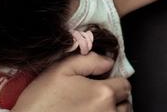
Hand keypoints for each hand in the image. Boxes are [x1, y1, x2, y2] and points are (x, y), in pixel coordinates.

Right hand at [13, 53, 131, 111]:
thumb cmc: (41, 101)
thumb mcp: (60, 70)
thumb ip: (88, 60)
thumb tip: (107, 61)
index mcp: (103, 93)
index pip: (125, 84)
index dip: (113, 79)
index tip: (102, 81)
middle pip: (125, 104)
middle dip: (115, 97)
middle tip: (94, 95)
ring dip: (112, 111)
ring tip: (92, 108)